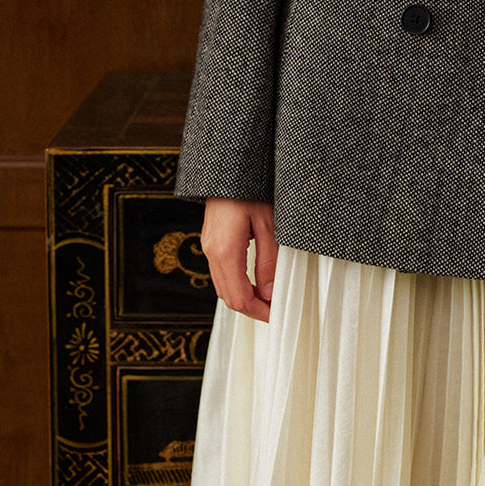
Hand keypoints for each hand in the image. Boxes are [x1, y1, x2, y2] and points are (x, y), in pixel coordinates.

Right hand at [200, 197, 277, 322]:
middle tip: (274, 310)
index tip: (276, 315)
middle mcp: (212, 253)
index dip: (259, 312)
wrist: (228, 170)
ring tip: (267, 298)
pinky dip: (236, 284)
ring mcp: (208, 248)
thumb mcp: (267, 224)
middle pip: (228, 297)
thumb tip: (269, 292)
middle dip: (252, 309)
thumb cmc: (250, 190)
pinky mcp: (210, 242)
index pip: (240, 298)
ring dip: (243, 298)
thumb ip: (268, 261)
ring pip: (222, 287)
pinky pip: (220, 273)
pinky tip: (253, 282)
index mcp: (225, 251)